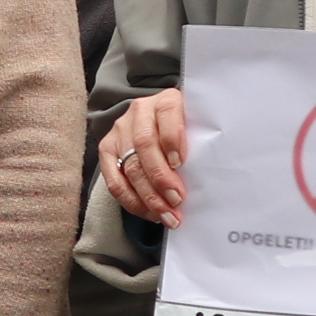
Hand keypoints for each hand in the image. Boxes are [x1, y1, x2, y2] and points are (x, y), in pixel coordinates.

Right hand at [100, 89, 189, 225]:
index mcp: (167, 100)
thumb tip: (208, 177)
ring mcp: (120, 130)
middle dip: (160, 177)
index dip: (172, 139)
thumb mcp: (197, 127)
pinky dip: (131, 200)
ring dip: (148, 196)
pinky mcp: (107, 148)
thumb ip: (200, 142)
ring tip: (165, 215)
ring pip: (130, 166)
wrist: (159, 123)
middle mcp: (140, 111)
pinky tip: (148, 212)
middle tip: (176, 201)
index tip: (180, 163)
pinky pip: (114, 180)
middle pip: (145, 145)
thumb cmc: (187, 130)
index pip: (167, 114)